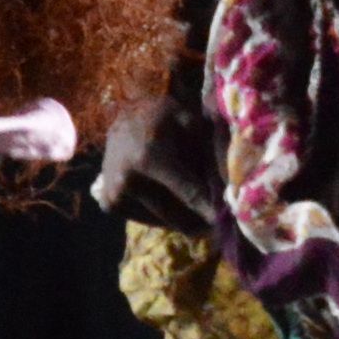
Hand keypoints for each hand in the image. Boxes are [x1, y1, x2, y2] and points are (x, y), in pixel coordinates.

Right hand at [93, 86, 216, 224]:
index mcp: (149, 159)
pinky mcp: (109, 204)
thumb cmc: (161, 114)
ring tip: (197, 210)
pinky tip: (170, 200)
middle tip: (219, 227)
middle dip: (200, 221)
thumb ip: (209, 154)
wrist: (122, 111)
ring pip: (162, 221)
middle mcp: (128, 182)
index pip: (190, 194)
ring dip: (182, 218)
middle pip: (176, 216)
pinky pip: (146, 219)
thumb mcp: (190, 124)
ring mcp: (115, 196)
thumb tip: (229, 189)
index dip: (211, 210)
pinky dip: (162, 215)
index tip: (227, 223)